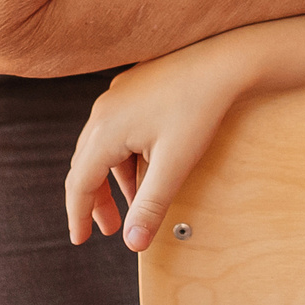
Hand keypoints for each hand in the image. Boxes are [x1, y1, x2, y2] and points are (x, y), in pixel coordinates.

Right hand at [63, 47, 247, 252]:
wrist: (225, 60)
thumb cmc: (199, 109)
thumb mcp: (174, 165)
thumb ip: (150, 206)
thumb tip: (133, 244)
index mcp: (105, 130)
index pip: (79, 183)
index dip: (78, 215)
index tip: (80, 239)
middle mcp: (103, 110)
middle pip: (86, 164)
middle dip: (97, 199)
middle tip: (110, 227)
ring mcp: (118, 95)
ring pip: (104, 146)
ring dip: (115, 177)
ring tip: (136, 201)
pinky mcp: (134, 87)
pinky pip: (119, 128)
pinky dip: (126, 155)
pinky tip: (148, 165)